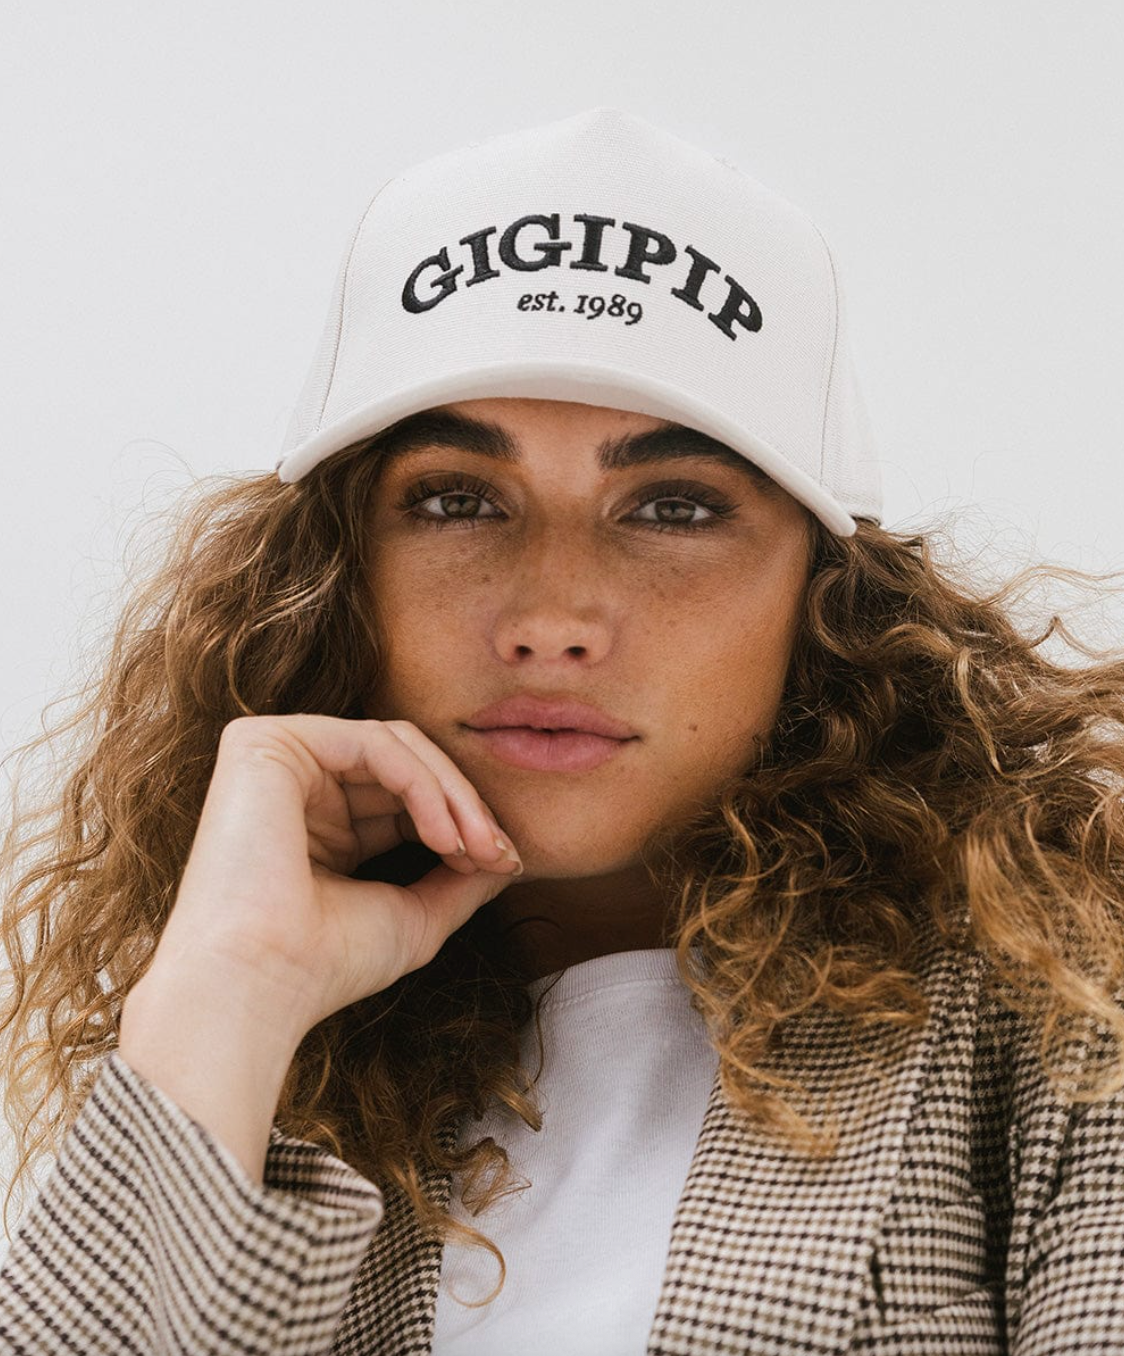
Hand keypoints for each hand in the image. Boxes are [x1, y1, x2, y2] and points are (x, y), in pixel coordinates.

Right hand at [138, 714, 521, 1039]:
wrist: (257, 985)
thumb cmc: (325, 965)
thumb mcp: (413, 916)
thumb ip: (459, 880)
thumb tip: (508, 856)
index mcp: (320, 824)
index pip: (406, 793)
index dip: (462, 820)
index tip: (506, 862)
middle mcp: (295, 785)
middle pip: (406, 759)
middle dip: (465, 805)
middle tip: (502, 853)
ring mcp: (275, 758)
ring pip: (396, 743)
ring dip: (453, 794)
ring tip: (479, 848)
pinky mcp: (265, 742)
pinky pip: (373, 741)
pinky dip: (423, 784)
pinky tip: (444, 836)